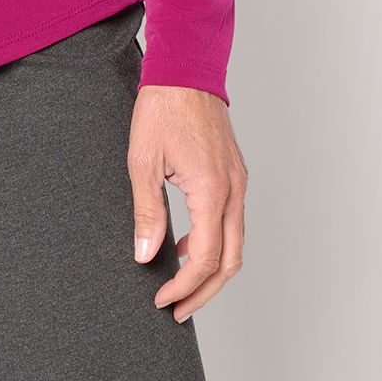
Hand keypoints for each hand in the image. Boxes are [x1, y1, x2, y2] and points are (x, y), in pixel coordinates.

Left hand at [128, 86, 246, 321]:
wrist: (185, 69)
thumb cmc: (163, 108)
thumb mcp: (143, 161)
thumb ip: (147, 212)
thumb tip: (146, 254)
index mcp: (212, 191)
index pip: (204, 259)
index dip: (184, 287)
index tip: (163, 300)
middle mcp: (234, 191)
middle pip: (230, 262)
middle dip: (204, 292)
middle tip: (178, 311)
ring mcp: (238, 182)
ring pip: (236, 244)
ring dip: (212, 271)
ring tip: (181, 286)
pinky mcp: (235, 174)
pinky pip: (232, 222)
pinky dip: (214, 243)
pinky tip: (185, 244)